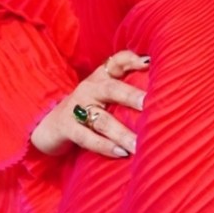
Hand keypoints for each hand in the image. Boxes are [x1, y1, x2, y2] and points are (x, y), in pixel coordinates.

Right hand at [30, 49, 148, 158]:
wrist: (49, 124)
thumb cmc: (87, 108)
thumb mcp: (104, 94)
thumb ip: (127, 88)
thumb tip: (165, 90)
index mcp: (101, 77)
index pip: (116, 61)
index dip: (131, 59)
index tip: (148, 62)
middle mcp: (89, 88)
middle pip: (112, 89)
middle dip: (130, 96)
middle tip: (148, 105)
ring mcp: (76, 107)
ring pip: (103, 119)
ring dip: (122, 133)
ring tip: (139, 144)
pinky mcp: (67, 127)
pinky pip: (87, 137)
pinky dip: (104, 146)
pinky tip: (121, 153)